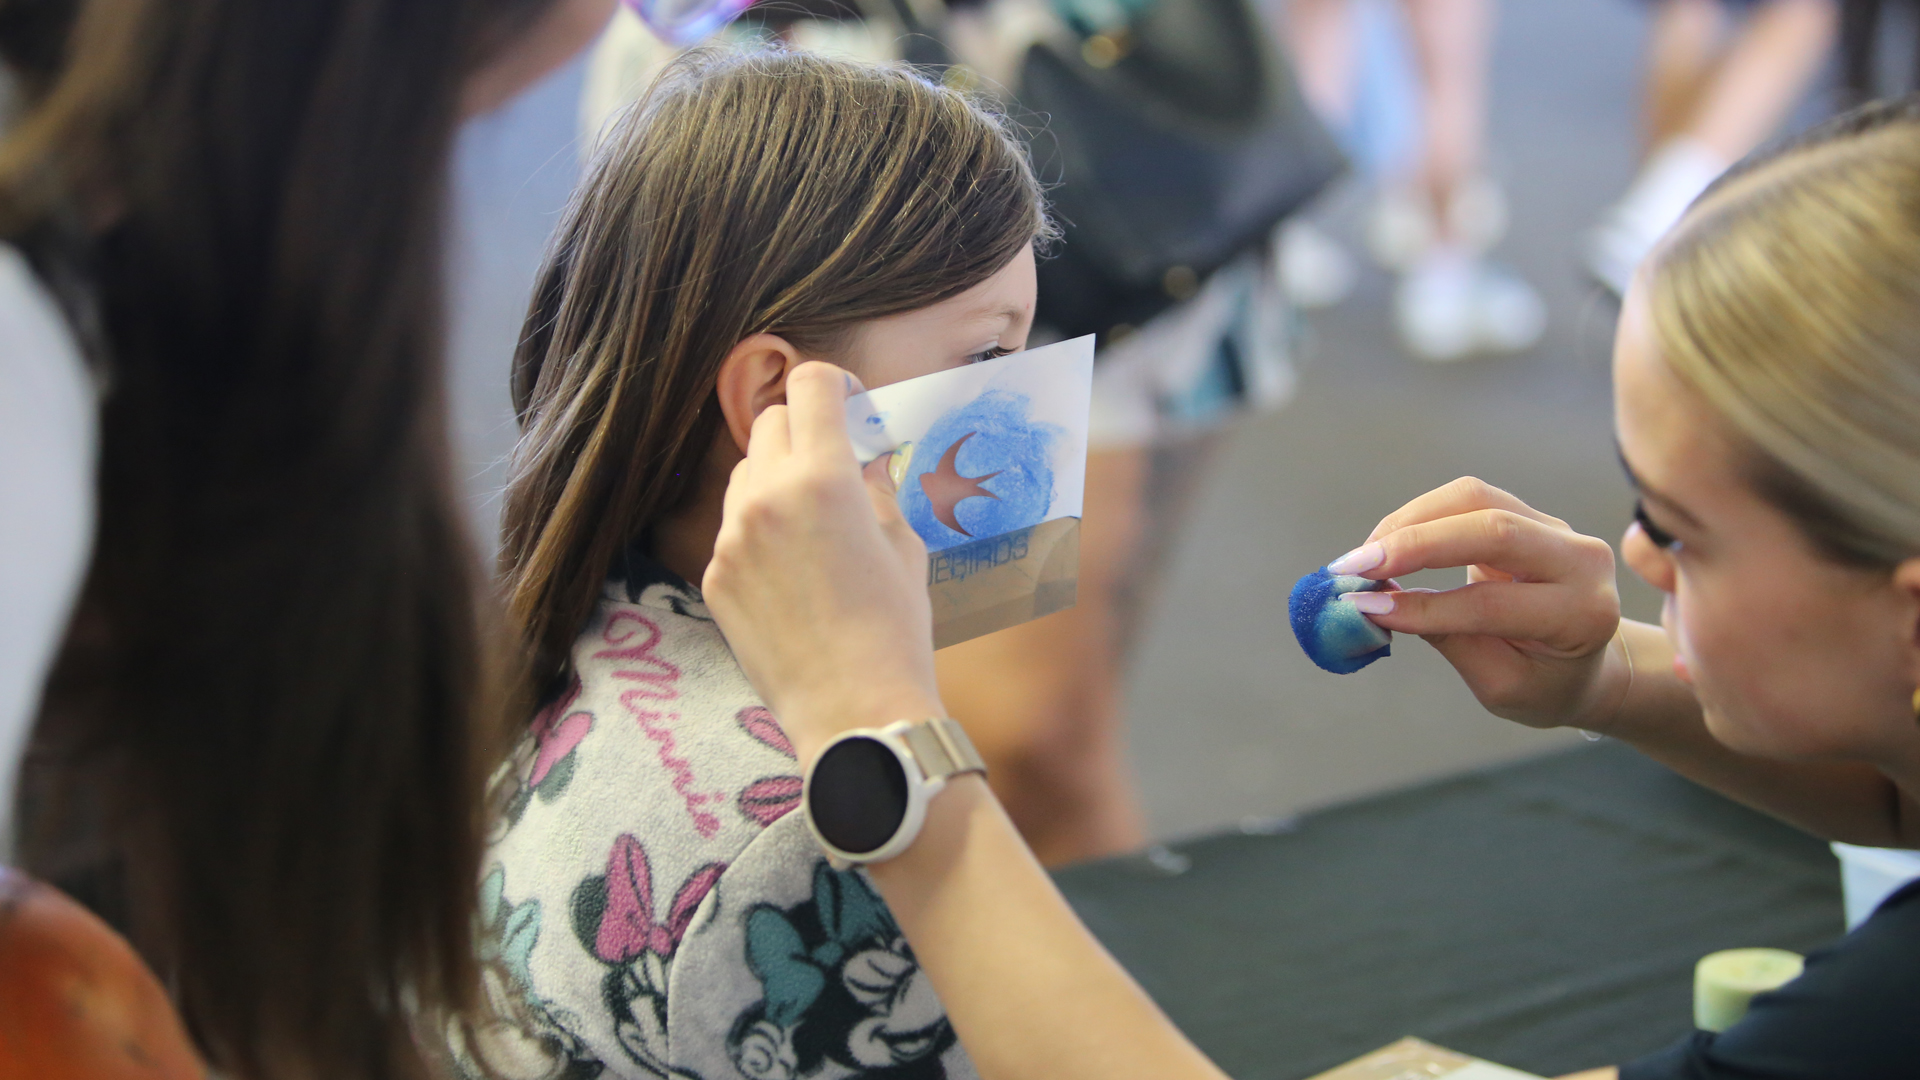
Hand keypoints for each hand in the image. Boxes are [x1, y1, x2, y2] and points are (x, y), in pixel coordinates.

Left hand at [702, 362, 943, 762]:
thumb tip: (865, 460)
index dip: (834, 385)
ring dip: (775, 479)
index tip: (849, 404)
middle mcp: (766, 497)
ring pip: (744, 474)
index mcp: (823, 478)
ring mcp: (731, 537)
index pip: (810, 384)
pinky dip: (759, 532)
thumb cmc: (894, 629)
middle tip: (834, 465)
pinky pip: (732, 529)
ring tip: (812, 526)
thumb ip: (876, 489)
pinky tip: (792, 575)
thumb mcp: (904, 545)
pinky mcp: (714, 575)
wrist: (854, 710)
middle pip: (770, 422)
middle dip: (804, 431)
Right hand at [1334, 477, 1622, 728]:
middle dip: (1414, 544)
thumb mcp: (1500, 683)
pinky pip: (1467, 499)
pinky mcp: (1530, 513)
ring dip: (1408, 522)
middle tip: (1354, 568)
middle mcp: (1581, 560)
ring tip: (1363, 557)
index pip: (1492, 603)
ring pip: (1474, 498)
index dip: (1423, 606)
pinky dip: (1417, 518)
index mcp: (1582, 614)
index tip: (1365, 609)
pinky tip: (1386, 544)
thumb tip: (1376, 604)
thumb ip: (1447, 639)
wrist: (1588, 660)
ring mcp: (1558, 528)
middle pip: (1492, 528)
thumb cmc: (1545, 682)